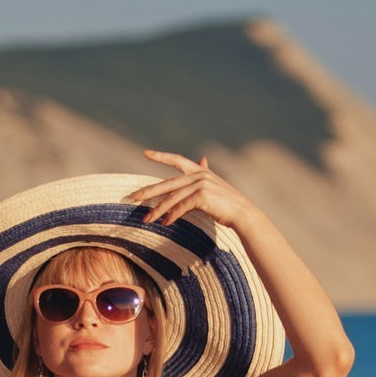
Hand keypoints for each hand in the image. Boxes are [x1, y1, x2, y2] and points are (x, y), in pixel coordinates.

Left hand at [127, 150, 264, 234]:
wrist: (243, 213)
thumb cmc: (227, 202)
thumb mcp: (215, 184)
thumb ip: (205, 171)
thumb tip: (202, 158)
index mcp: (200, 170)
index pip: (177, 159)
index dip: (161, 156)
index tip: (146, 154)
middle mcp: (199, 175)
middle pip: (168, 183)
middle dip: (149, 191)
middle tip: (132, 197)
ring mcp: (200, 184)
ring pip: (172, 198)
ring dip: (158, 210)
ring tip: (146, 219)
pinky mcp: (202, 196)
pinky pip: (181, 207)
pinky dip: (172, 216)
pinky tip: (164, 223)